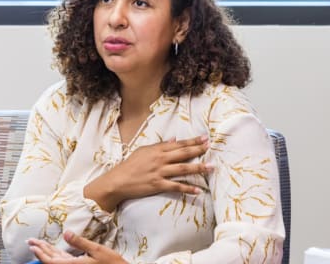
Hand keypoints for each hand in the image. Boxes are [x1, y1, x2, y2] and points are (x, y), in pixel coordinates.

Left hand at [28, 231, 127, 263]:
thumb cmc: (112, 263)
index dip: (40, 253)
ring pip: (57, 261)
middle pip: (51, 261)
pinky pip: (64, 262)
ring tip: (37, 245)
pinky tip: (54, 251)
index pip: (51, 260)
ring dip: (47, 253)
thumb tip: (66, 233)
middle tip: (30, 242)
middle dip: (40, 251)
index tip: (32, 244)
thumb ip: (80, 243)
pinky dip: (56, 256)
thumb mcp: (97, 250)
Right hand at [84, 135, 212, 211]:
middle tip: (211, 147)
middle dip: (198, 150)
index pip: (178, 144)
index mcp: (156, 150)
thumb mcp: (143, 151)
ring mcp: (159, 172)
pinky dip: (187, 188)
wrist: (118, 181)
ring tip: (210, 167)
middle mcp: (160, 160)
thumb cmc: (129, 165)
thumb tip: (174, 139)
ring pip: (183, 169)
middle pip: (183, 154)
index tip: (204, 138)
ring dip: (198, 168)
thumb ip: (159, 145)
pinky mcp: (158, 185)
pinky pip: (176, 186)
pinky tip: (198, 190)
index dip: (192, 141)